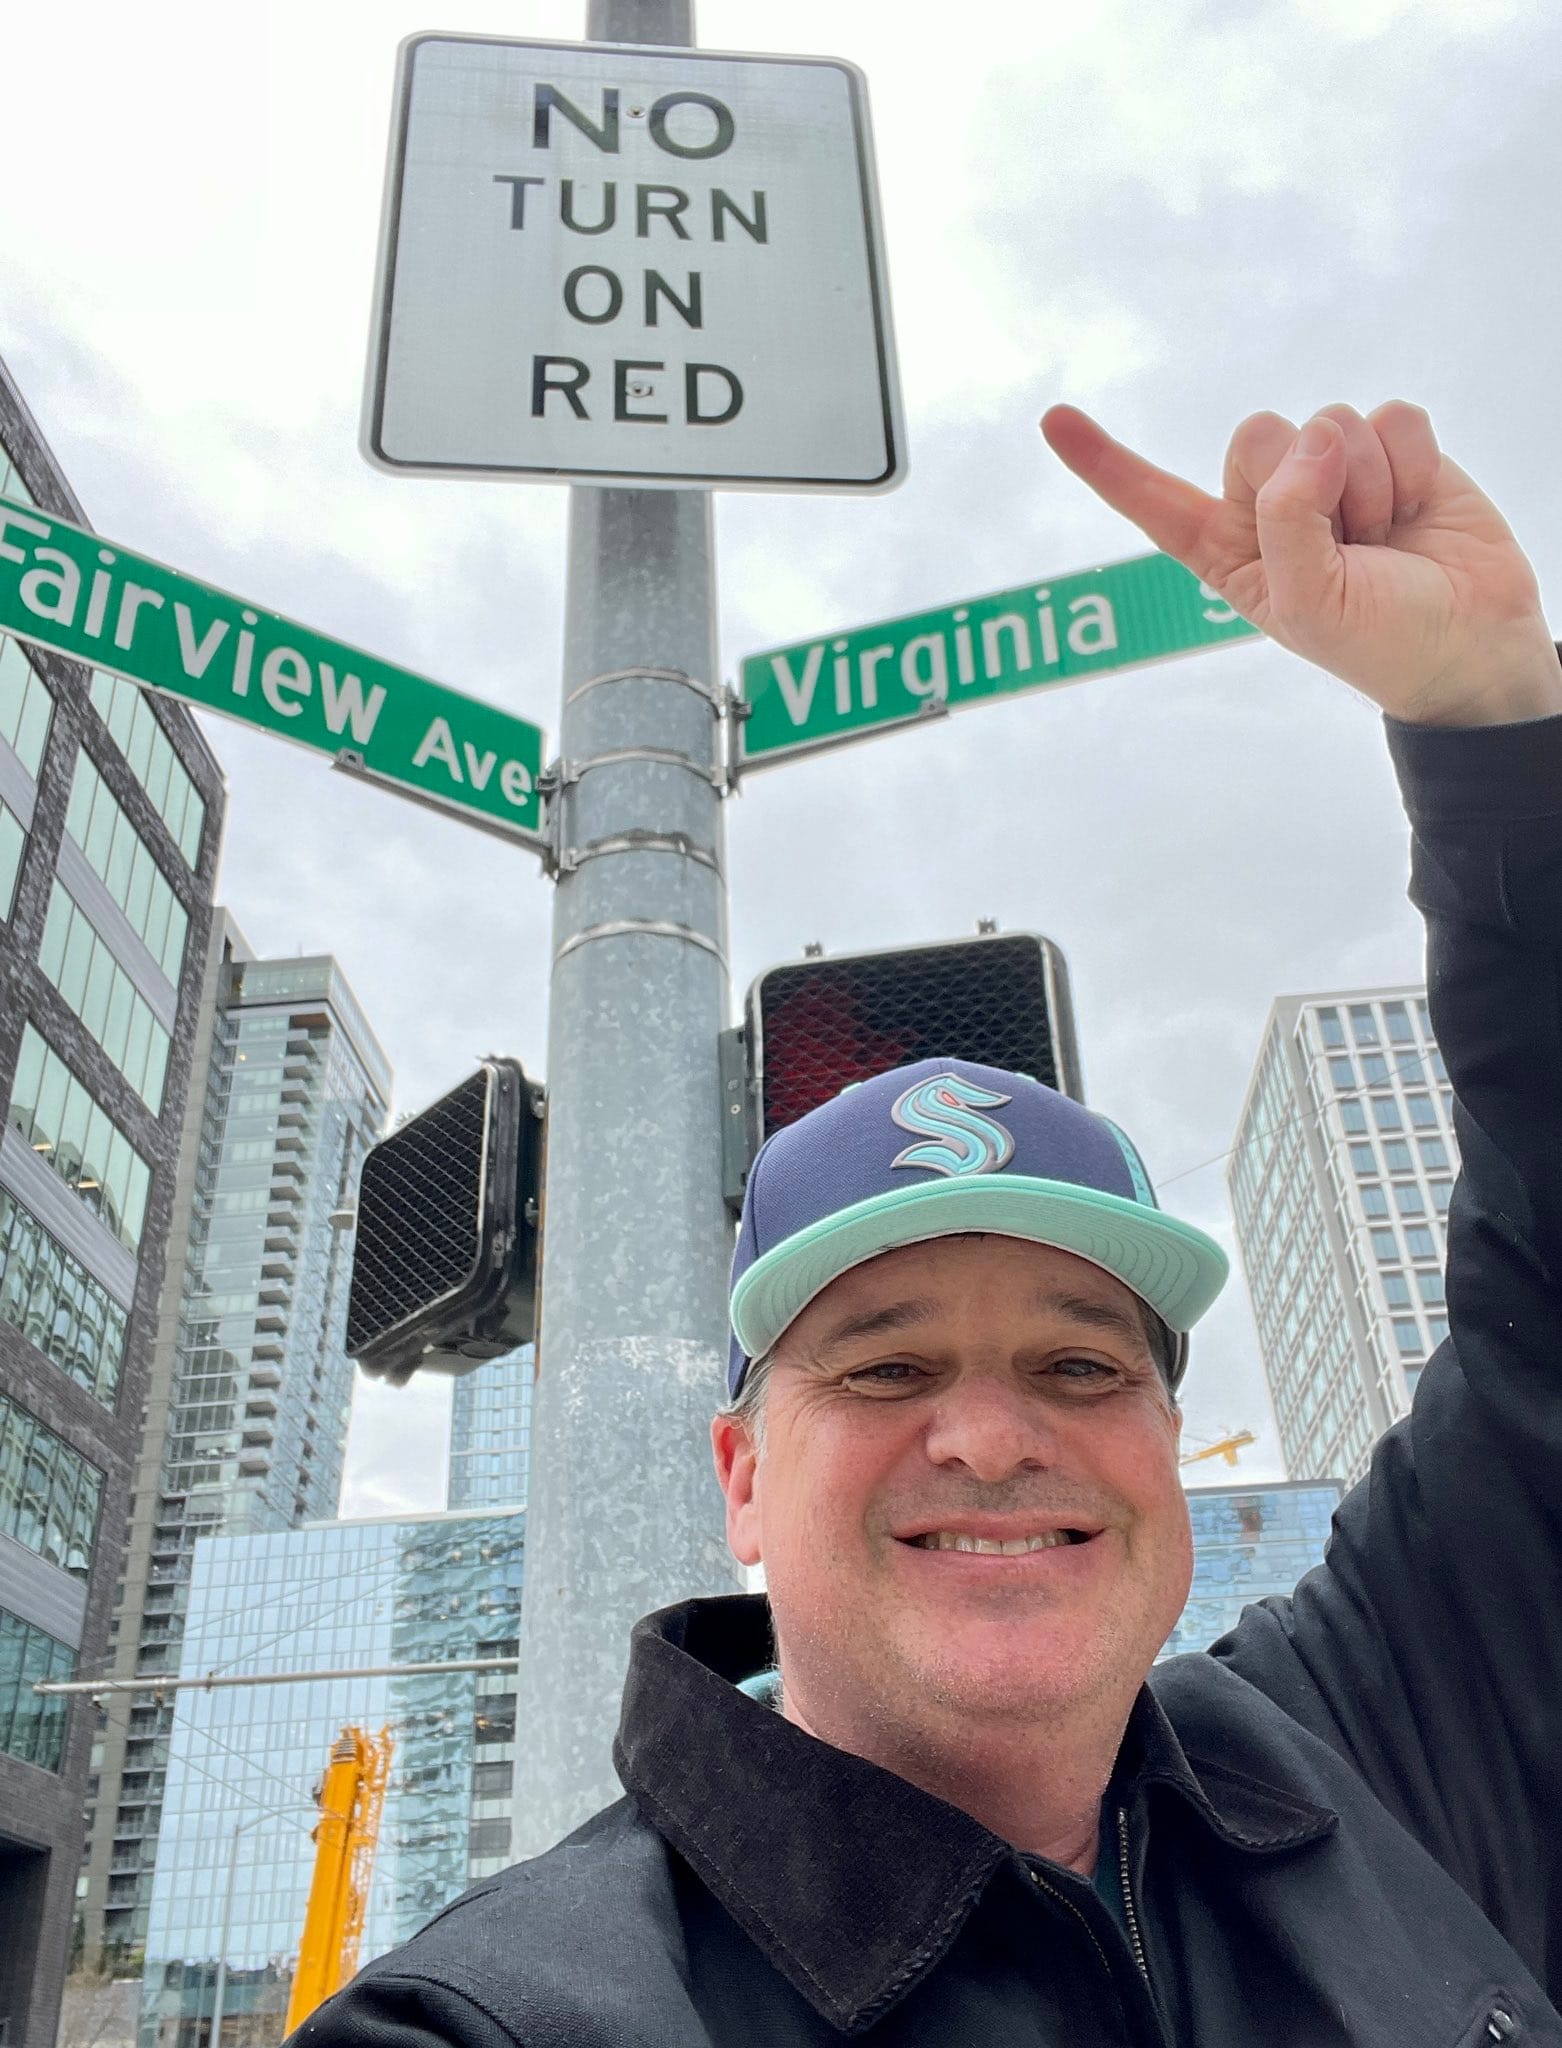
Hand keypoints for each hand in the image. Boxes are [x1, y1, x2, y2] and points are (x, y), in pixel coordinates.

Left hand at [1040, 401, 1561, 725]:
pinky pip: (1392, 417)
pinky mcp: (1391, 449)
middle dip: (1303, 484)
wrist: (1470, 643)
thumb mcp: (1308, 604)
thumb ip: (1287, 520)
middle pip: (1256, 434)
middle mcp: (1269, 504)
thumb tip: (1312, 437)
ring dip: (1366, 486)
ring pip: (1328, 423)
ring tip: (1383, 536)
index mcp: (1227, 550)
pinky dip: (1413, 464)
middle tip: (1344, 542)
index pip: (1154, 502)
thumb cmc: (1379, 640)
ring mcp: (1330, 472)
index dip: (1104, 462)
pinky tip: (1417, 507)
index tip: (1052, 420)